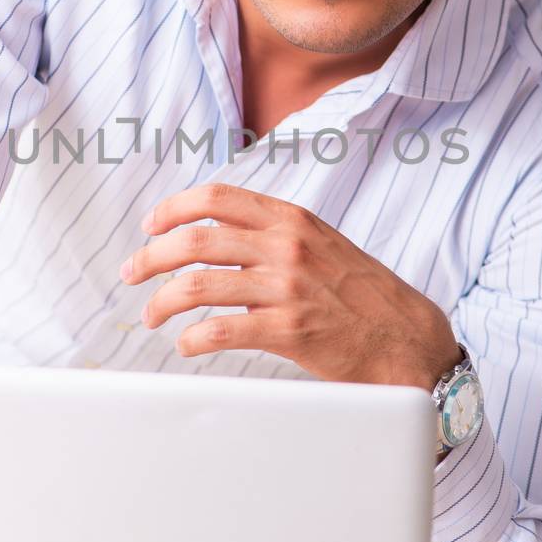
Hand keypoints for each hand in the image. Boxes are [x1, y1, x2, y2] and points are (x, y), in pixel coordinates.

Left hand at [119, 182, 462, 388]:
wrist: (408, 338)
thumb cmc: (362, 295)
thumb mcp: (322, 244)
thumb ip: (275, 234)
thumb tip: (218, 234)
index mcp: (292, 220)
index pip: (216, 198)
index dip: (172, 210)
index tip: (150, 227)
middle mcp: (287, 247)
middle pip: (196, 239)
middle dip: (152, 256)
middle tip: (133, 273)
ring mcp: (288, 288)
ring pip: (199, 284)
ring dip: (162, 301)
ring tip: (151, 315)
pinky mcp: (290, 330)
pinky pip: (222, 329)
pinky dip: (193, 337)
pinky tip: (186, 343)